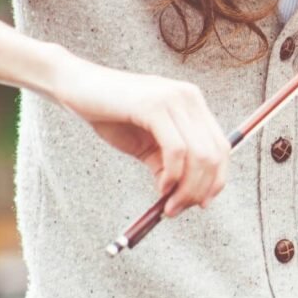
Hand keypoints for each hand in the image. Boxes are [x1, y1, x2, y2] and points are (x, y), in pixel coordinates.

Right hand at [49, 54, 229, 216]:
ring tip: (168, 205)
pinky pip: (176, 150)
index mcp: (192, 103)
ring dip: (186, 188)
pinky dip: (172, 175)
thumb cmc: (110, 114)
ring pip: (199, 155)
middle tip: (178, 210)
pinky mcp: (155, 106)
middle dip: (200, 190)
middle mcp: (189, 97)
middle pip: (214, 154)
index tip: (202, 204)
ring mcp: (174, 99)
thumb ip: (168, 164)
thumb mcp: (146, 144)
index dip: (217, 179)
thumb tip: (185, 197)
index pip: (221, 146)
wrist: (75, 87)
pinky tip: (161, 187)